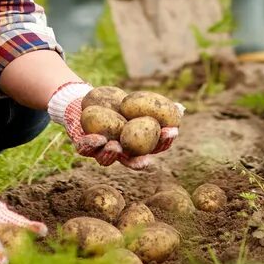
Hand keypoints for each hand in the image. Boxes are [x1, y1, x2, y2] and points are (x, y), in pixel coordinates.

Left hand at [48, 82, 178, 170]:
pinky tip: (98, 138)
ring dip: (111, 155)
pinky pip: (86, 148)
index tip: (171, 131)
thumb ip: (155, 107)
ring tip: (116, 147)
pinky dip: (92, 144)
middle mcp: (119, 152)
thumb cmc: (116, 105)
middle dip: (139, 162)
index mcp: (135, 144)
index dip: (164, 142)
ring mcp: (100, 150)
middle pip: (131, 161)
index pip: (154, 147)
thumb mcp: (136, 104)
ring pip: (106, 159)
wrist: (88, 101)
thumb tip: (181, 108)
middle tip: (145, 159)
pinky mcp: (83, 145)